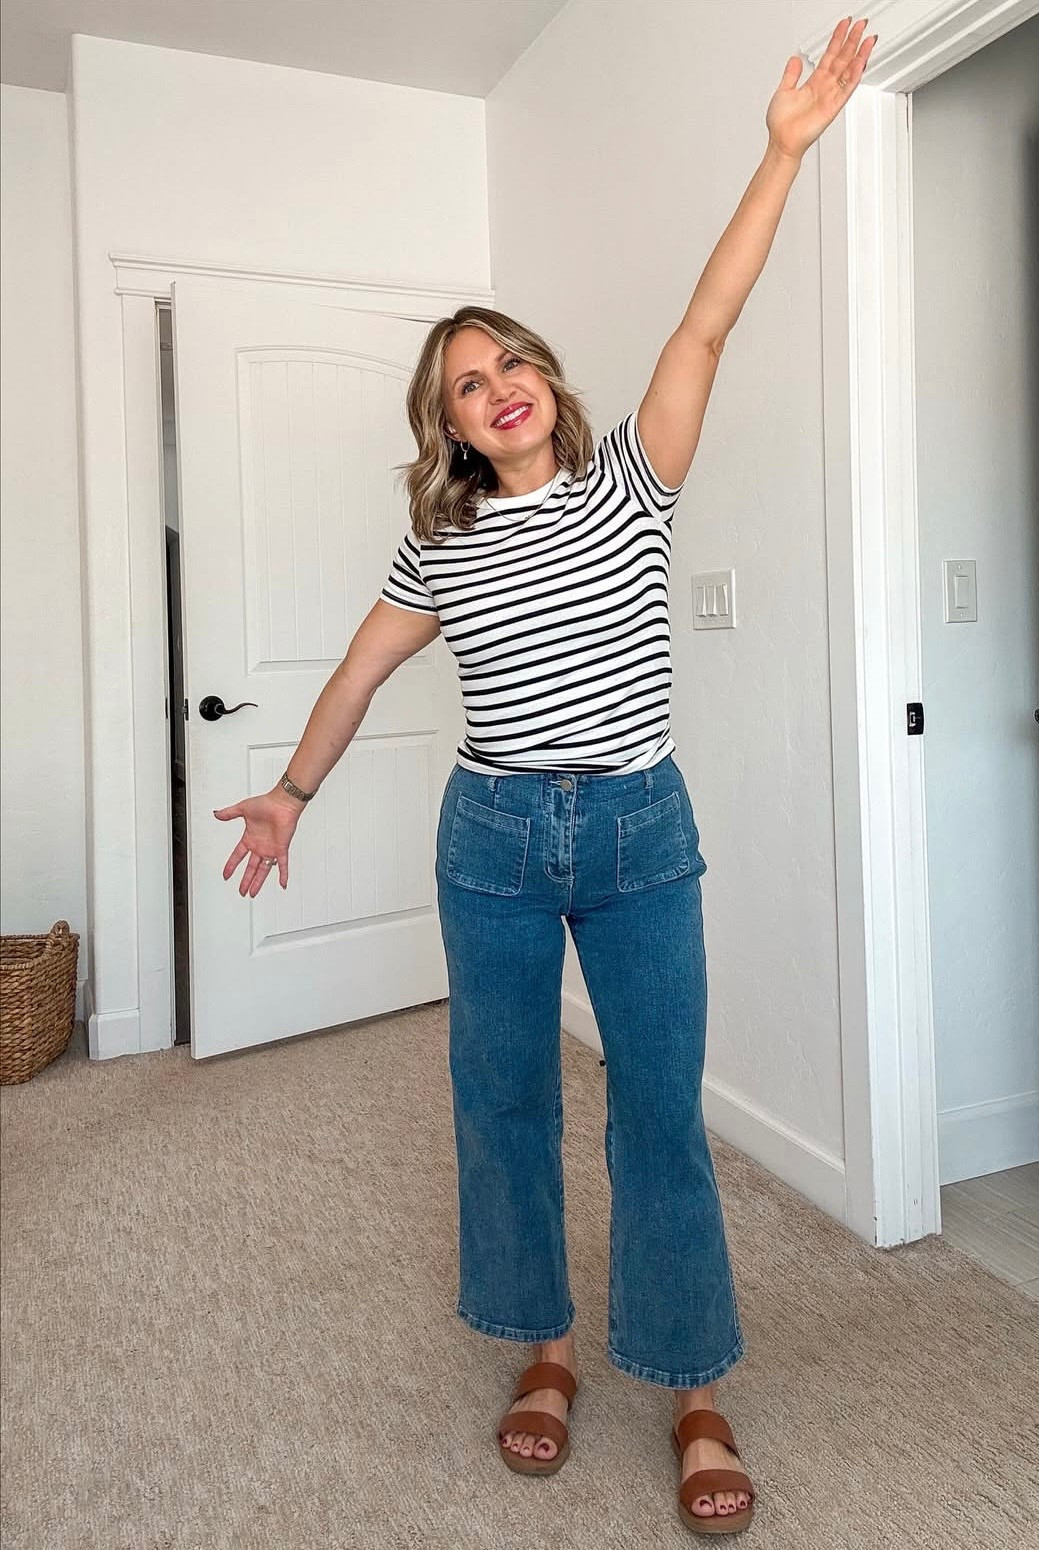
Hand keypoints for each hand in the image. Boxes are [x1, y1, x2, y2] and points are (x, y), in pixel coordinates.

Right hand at [214, 789, 303, 896]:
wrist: (282, 802)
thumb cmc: (266, 803)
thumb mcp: (243, 808)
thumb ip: (229, 813)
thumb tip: (217, 814)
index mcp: (250, 838)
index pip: (238, 855)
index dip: (231, 865)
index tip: (226, 874)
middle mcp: (260, 846)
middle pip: (251, 868)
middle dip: (246, 880)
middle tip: (242, 890)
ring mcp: (270, 848)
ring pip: (263, 870)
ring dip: (258, 882)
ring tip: (253, 893)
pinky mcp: (281, 848)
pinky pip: (282, 864)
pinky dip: (283, 874)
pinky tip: (283, 884)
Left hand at [766, 17, 877, 161]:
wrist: (782, 142)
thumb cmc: (781, 124)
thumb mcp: (783, 91)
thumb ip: (791, 74)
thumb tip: (794, 59)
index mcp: (814, 82)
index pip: (830, 55)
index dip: (837, 39)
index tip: (845, 25)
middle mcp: (824, 87)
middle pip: (843, 59)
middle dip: (852, 41)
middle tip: (862, 25)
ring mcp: (830, 96)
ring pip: (849, 71)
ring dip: (859, 54)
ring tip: (868, 39)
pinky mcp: (832, 107)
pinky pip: (846, 88)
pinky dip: (854, 75)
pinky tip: (861, 62)